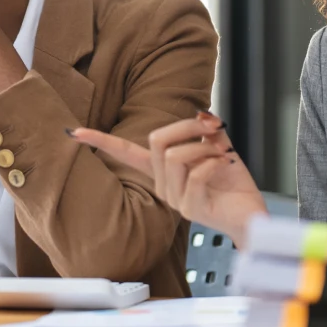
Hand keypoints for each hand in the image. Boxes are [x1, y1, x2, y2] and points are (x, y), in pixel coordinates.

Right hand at [70, 112, 268, 246]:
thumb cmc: (232, 183)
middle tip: (212, 129)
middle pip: (156, 139)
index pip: (125, 153)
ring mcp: (173, 200)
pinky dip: (215, 161)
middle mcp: (162, 186)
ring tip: (221, 155)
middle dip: (187, 126)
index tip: (74, 131)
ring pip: (173, 155)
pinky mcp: (189, 209)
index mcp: (162, 171)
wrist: (252, 213)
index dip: (101, 140)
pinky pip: (195, 173)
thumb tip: (200, 112)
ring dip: (203, 146)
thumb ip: (205, 130)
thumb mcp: (218, 147)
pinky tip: (226, 167)